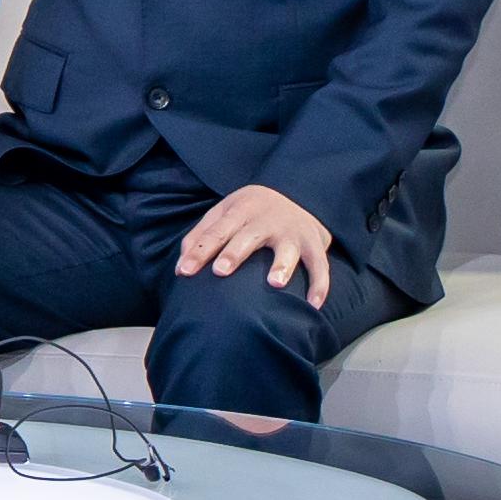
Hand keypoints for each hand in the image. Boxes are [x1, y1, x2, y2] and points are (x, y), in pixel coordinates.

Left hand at [175, 184, 336, 309]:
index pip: (216, 231)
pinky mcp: (314, 244)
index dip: (200, 251)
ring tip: (275, 284)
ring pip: (288, 249)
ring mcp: (292, 232)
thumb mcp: (224, 213)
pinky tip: (313, 305)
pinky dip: (320, 284)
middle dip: (235, 253)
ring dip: (282, 265)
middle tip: (221, 271)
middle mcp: (267, 219)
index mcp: (240, 210)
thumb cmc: (251, 213)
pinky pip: (319, 265)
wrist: (298, 193)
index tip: (184, 271)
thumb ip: (201, 236)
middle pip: (248, 236)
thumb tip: (180, 267)